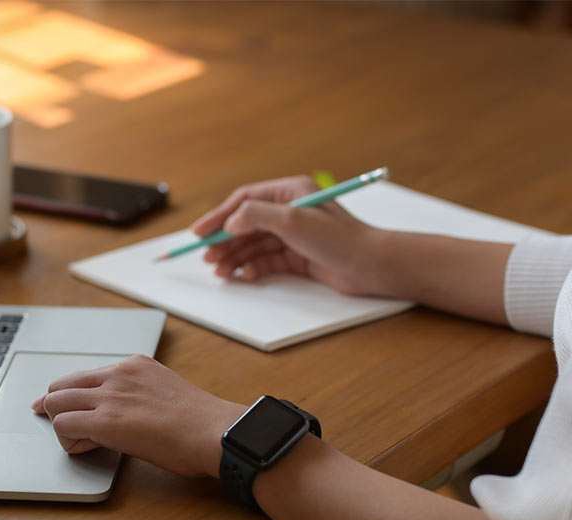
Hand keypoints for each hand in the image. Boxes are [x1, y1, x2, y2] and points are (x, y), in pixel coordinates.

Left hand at [31, 355, 245, 477]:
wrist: (214, 433)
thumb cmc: (200, 424)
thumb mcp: (165, 392)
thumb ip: (139, 395)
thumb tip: (125, 414)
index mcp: (134, 365)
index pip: (84, 376)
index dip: (72, 397)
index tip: (65, 409)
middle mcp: (117, 374)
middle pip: (60, 385)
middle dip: (58, 409)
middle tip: (70, 430)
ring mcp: (109, 395)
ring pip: (54, 402)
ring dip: (62, 425)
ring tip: (86, 442)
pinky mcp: (105, 421)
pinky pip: (63, 424)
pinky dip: (69, 441)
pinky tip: (91, 448)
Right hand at [191, 175, 387, 295]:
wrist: (371, 266)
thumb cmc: (339, 238)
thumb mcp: (293, 220)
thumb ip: (256, 216)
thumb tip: (230, 222)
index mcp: (290, 192)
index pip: (245, 200)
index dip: (219, 216)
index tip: (200, 233)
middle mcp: (290, 211)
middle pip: (247, 224)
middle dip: (225, 241)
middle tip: (207, 257)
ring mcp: (294, 234)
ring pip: (255, 244)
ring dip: (236, 256)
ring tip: (221, 271)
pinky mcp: (299, 256)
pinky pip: (267, 260)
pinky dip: (253, 267)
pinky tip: (245, 276)